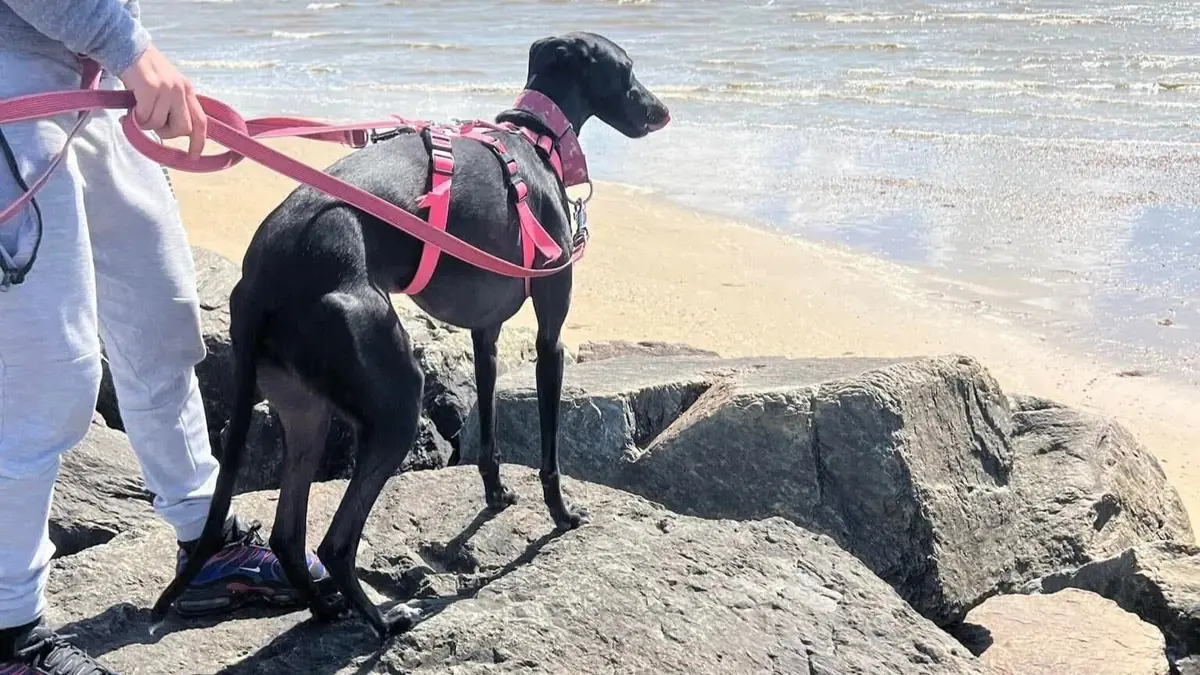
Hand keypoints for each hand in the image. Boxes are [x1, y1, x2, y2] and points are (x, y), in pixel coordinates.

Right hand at [118, 43, 206, 158]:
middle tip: (152, 123)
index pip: (201, 121)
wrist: (124, 46)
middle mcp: (181, 89)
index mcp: (188, 90)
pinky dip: (136, 118)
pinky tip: (131, 109)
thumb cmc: (142, 71)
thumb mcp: (165, 86)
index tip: (193, 156)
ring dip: (146, 123)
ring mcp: (167, 88)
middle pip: (183, 128)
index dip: (199, 141)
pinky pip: (145, 116)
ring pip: (160, 124)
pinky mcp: (150, 87)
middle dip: (167, 133)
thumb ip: (172, 106)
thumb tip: (167, 130)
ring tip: (138, 109)